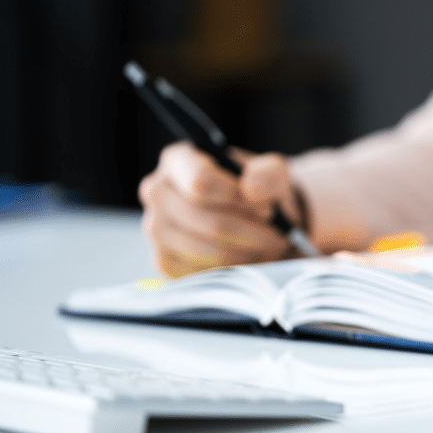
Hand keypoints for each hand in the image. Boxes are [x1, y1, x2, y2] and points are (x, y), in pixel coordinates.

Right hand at [139, 141, 306, 276]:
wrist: (253, 217)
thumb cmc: (257, 189)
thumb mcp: (271, 173)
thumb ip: (267, 175)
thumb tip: (252, 191)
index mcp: (179, 160)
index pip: (200, 182)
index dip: (238, 199)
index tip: (267, 209)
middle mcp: (157, 191)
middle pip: (207, 221)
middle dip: (251, 232)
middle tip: (277, 235)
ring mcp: (156, 228)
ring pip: (208, 250)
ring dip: (246, 252)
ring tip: (265, 245)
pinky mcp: (163, 260)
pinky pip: (202, 272)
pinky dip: (233, 269)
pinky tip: (246, 256)